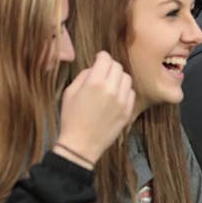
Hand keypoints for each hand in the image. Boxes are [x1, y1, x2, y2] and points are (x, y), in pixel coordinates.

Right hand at [55, 50, 134, 166]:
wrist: (80, 145)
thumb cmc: (71, 119)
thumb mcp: (70, 92)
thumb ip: (84, 75)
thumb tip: (95, 68)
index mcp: (94, 82)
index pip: (105, 58)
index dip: (101, 57)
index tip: (98, 59)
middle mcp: (111, 89)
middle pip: (117, 66)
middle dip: (109, 66)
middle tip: (103, 72)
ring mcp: (122, 101)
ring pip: (127, 78)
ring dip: (118, 78)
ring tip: (110, 84)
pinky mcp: (127, 112)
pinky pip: (131, 93)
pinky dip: (124, 91)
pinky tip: (115, 96)